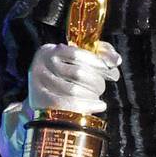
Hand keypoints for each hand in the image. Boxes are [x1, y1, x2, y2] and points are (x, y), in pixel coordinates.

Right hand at [0, 41, 122, 156]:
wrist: (42, 93)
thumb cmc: (65, 73)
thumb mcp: (78, 59)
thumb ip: (100, 54)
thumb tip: (116, 60)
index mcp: (51, 50)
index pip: (77, 54)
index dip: (96, 62)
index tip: (109, 70)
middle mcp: (42, 65)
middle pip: (78, 73)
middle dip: (97, 82)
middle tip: (102, 87)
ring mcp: (39, 83)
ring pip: (73, 90)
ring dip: (92, 95)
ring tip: (97, 97)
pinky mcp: (40, 101)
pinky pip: (66, 105)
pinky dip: (86, 106)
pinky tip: (99, 105)